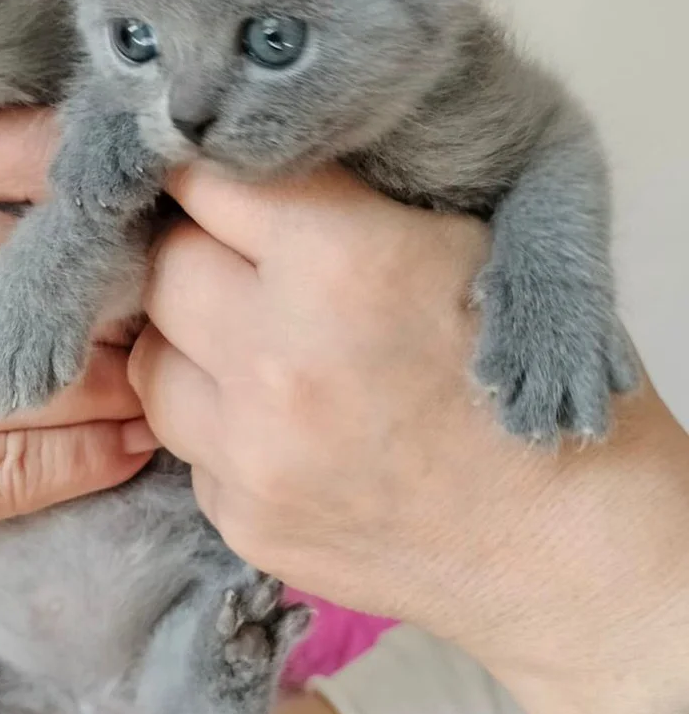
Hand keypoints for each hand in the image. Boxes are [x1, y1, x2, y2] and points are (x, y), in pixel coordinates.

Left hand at [129, 164, 688, 698]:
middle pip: (162, 270)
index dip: (207, 174)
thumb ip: (345, 202)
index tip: (211, 182)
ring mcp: (251, 452)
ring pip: (150, 361)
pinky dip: (215, 424)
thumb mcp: (464, 245)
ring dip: (185, 344)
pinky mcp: (240, 519)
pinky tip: (279, 427)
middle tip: (234, 265)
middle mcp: (277, 359)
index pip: (207, 182)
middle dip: (190, 255)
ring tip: (251, 349)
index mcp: (344, 263)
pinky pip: (184, 442)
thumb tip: (247, 169)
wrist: (563, 544)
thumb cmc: (523, 377)